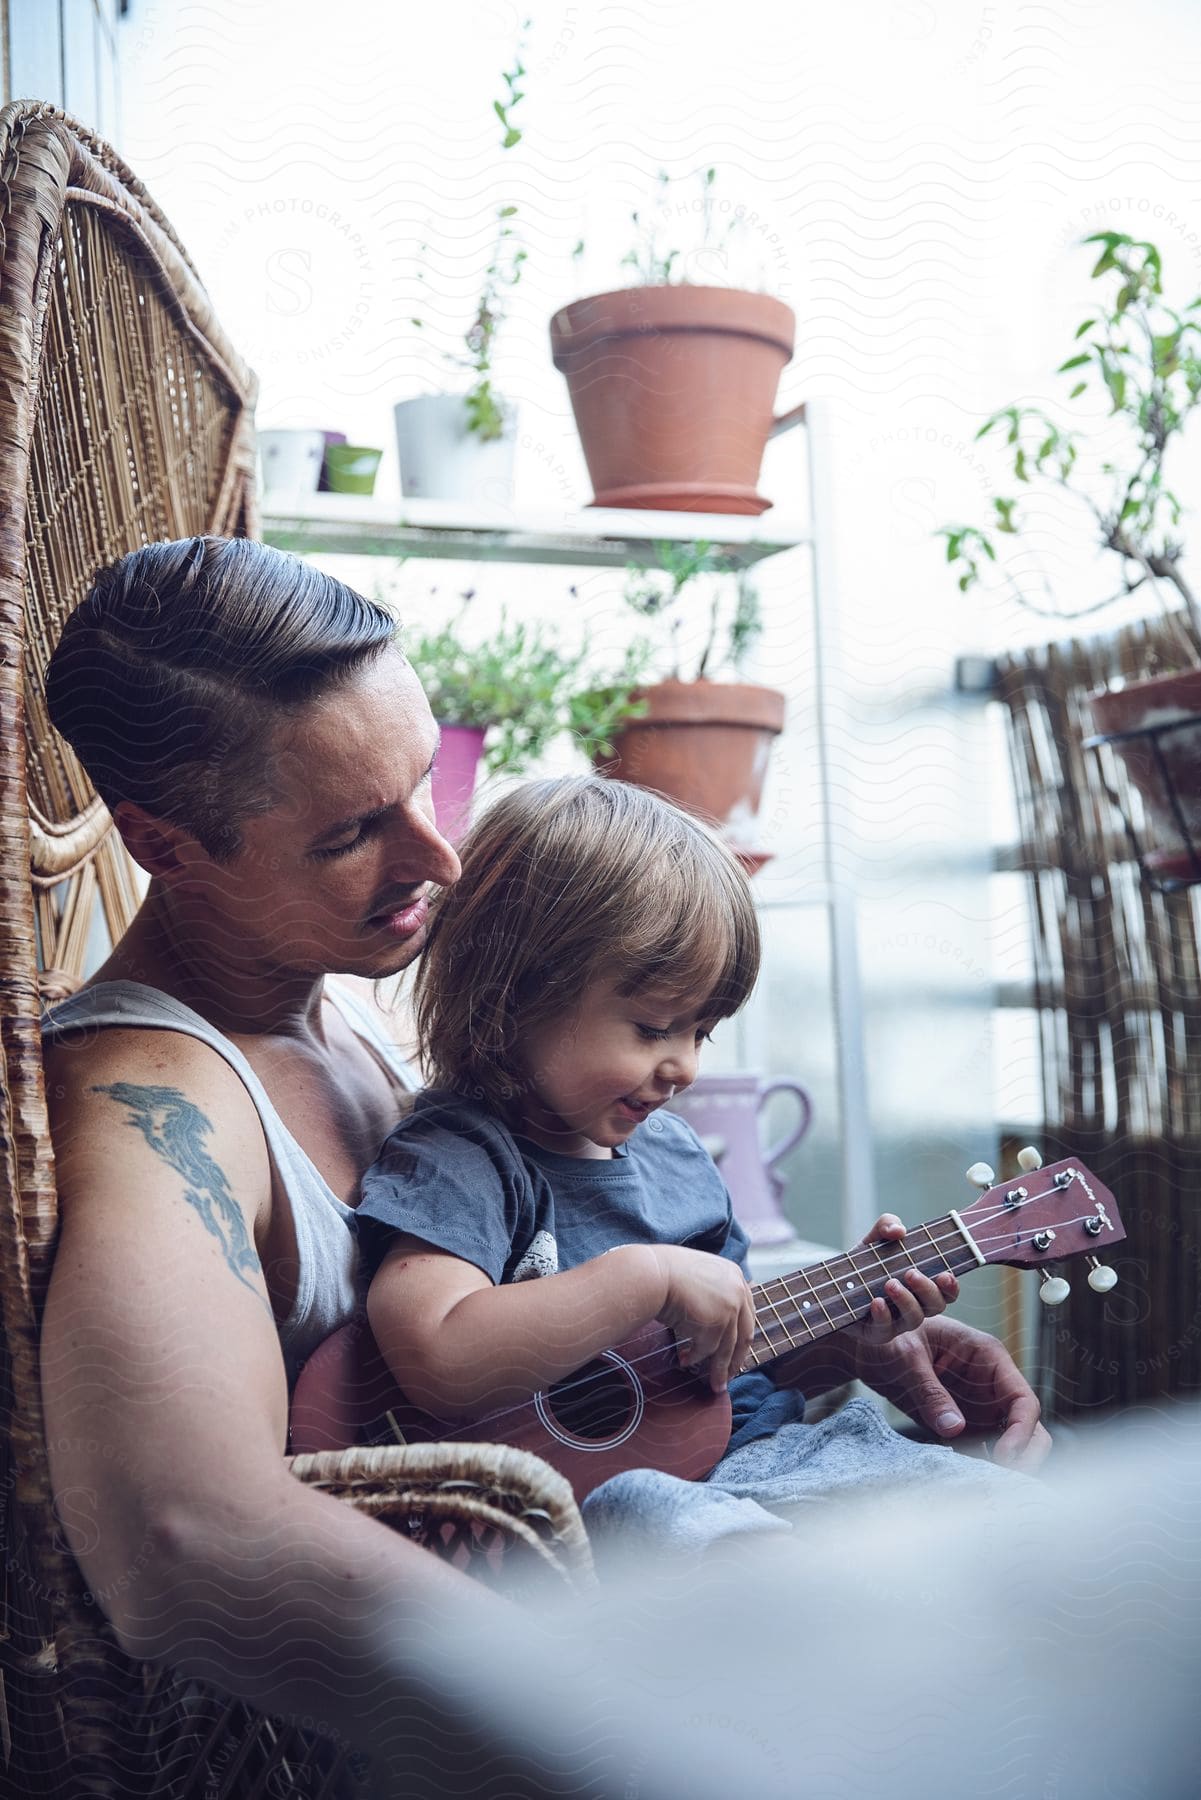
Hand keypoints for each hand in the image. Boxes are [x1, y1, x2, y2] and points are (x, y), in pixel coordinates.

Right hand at [652, 1246, 756, 1393]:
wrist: (651, 1274)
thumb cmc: (665, 1273)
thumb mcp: (699, 1276)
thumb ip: (714, 1292)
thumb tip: (715, 1320)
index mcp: (736, 1276)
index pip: (746, 1313)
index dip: (740, 1336)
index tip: (735, 1352)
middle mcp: (738, 1292)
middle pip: (743, 1335)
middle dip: (736, 1360)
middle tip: (729, 1375)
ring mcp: (729, 1309)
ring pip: (727, 1349)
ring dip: (719, 1370)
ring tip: (714, 1384)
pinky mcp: (716, 1326)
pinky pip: (706, 1350)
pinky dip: (695, 1359)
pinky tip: (684, 1360)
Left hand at [844, 1213, 958, 1347]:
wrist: (833, 1283)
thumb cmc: (864, 1262)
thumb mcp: (874, 1239)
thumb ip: (887, 1225)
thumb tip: (899, 1230)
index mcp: (921, 1287)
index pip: (946, 1292)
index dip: (951, 1286)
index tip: (946, 1274)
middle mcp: (914, 1306)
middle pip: (936, 1306)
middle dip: (927, 1289)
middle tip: (911, 1273)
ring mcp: (897, 1322)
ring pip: (913, 1319)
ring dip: (905, 1300)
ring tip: (890, 1283)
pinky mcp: (875, 1333)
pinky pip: (884, 1329)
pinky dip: (883, 1315)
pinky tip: (876, 1301)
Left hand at [848, 1314, 1051, 1471]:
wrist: (870, 1344)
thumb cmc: (892, 1337)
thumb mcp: (907, 1358)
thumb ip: (930, 1391)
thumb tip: (956, 1430)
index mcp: (988, 1356)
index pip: (1023, 1400)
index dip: (1021, 1431)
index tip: (1003, 1456)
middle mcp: (991, 1383)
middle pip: (1029, 1427)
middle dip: (1024, 1455)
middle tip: (1003, 1480)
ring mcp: (981, 1405)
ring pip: (1012, 1443)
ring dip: (1005, 1465)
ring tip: (987, 1485)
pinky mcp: (965, 1422)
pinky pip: (985, 1449)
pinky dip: (982, 1466)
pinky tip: (967, 1479)